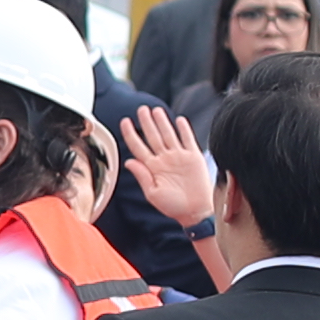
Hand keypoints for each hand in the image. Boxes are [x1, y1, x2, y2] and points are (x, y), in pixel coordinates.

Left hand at [119, 118, 217, 235]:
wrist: (195, 211)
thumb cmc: (173, 206)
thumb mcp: (153, 193)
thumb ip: (142, 176)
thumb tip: (128, 161)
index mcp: (152, 167)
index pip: (138, 146)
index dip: (131, 134)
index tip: (125, 121)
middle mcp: (164, 159)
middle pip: (153, 136)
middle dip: (146, 122)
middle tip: (141, 108)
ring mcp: (179, 157)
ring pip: (169, 134)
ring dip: (163, 122)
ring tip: (156, 110)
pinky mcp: (194, 157)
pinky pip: (188, 139)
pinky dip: (184, 129)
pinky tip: (179, 119)